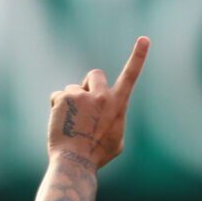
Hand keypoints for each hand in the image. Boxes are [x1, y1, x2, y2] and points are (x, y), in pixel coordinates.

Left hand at [47, 36, 148, 169]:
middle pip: (95, 74)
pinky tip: (60, 123)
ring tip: (72, 124)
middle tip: (85, 107)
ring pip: (73, 89)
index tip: (144, 39)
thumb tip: (104, 113)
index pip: (131, 76)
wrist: (75, 162)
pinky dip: (57, 108)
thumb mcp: (116, 139)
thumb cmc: (97, 155)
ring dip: (72, 102)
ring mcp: (81, 95)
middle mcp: (101, 96)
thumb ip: (113, 118)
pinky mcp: (63, 97)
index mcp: (117, 106)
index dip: (138, 57)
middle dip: (89, 85)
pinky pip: (58, 96)